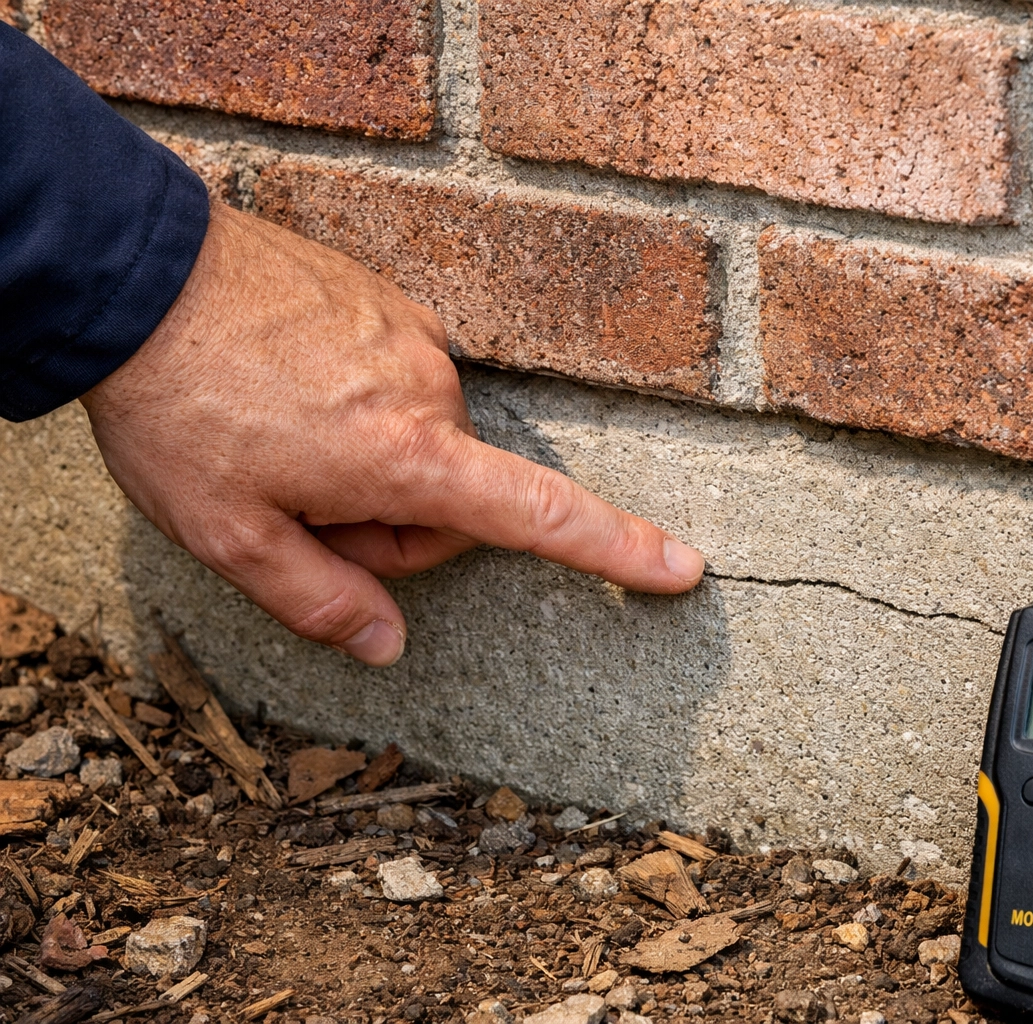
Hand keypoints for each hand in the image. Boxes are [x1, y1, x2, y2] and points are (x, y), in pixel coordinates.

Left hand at [80, 203, 703, 666]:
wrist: (137, 272)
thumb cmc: (181, 409)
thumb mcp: (229, 536)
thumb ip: (320, 602)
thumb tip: (388, 646)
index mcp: (407, 456)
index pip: (539, 516)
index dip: (617, 550)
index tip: (682, 568)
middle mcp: (431, 391)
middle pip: (447, 496)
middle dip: (384, 519)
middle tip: (295, 505)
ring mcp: (412, 336)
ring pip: (416, 438)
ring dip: (364, 458)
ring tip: (275, 436)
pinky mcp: (386, 300)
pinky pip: (393, 380)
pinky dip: (352, 404)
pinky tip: (283, 389)